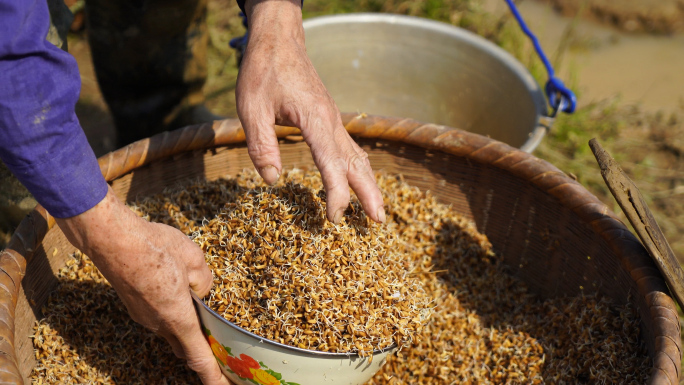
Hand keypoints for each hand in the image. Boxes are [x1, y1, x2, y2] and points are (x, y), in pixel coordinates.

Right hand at [56, 187, 231, 384]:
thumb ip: (203, 280)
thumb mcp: (194, 258)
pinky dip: (172, 313)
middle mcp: (158, 323)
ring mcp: (143, 316)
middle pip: (185, 346)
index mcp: (177, 317)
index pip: (198, 356)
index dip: (213, 376)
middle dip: (202, 352)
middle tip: (222, 353)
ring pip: (171, 329)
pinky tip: (177, 292)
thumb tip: (200, 289)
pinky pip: (158, 316)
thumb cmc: (154, 246)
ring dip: (186, 326)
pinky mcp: (134, 305)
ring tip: (201, 313)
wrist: (111, 239)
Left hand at [236, 0, 385, 223]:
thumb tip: (273, 180)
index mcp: (315, 120)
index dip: (336, 193)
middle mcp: (331, 122)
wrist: (279, 40)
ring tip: (377, 212)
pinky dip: (358, 169)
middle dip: (370, 194)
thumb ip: (261, 144)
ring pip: (358, 156)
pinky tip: (358, 180)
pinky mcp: (328, 118)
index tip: (335, 218)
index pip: (332, 163)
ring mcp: (333, 119)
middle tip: (379, 223)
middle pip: (358, 163)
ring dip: (369, 184)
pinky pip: (349, 148)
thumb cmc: (263, 71)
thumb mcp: (251, 107)